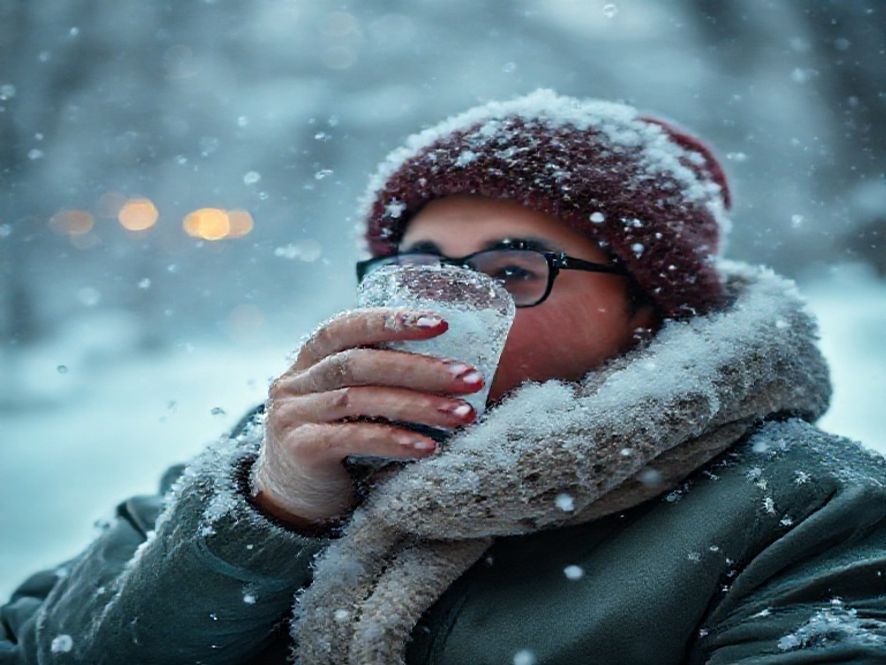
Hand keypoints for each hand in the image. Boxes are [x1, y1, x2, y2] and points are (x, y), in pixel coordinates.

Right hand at [249, 307, 484, 528]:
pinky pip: (353, 438)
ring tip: (462, 414)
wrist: (293, 503)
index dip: (392, 321)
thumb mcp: (352, 405)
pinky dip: (394, 439)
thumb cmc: (338, 446)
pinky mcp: (299, 449)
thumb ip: (381, 382)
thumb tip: (456, 369)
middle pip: (360, 362)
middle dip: (421, 368)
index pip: (348, 326)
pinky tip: (428, 446)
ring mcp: (292, 415)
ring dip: (419, 405)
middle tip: (469, 378)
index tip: (441, 324)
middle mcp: (295, 382)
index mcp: (310, 359)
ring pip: (361, 398)